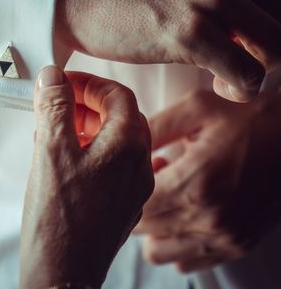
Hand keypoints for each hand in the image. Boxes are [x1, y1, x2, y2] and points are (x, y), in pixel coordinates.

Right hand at [20, 66, 153, 288]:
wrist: (63, 273)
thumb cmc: (59, 217)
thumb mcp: (50, 151)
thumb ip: (55, 107)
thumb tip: (54, 76)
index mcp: (127, 147)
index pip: (118, 95)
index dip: (89, 83)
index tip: (62, 84)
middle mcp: (138, 166)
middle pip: (121, 117)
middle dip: (87, 105)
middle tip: (57, 105)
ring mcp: (132, 188)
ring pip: (116, 142)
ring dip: (87, 128)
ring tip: (53, 132)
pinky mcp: (120, 205)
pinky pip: (111, 165)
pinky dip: (89, 152)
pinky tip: (61, 161)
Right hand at [56, 0, 280, 101]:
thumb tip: (267, 19)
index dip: (280, 24)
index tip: (257, 41)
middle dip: (273, 51)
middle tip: (244, 61)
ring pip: (279, 49)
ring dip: (260, 71)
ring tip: (231, 74)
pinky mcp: (190, 33)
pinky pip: (248, 75)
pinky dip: (241, 89)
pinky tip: (217, 84)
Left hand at [134, 90, 280, 272]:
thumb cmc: (249, 117)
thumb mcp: (197, 107)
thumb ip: (154, 126)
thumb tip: (121, 140)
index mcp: (196, 183)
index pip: (136, 207)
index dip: (128, 187)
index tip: (142, 168)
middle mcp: (210, 218)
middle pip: (144, 231)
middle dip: (138, 205)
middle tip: (153, 180)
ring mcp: (226, 237)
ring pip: (160, 253)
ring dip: (154, 227)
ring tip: (168, 197)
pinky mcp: (238, 246)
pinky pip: (188, 261)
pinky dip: (178, 241)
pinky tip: (187, 210)